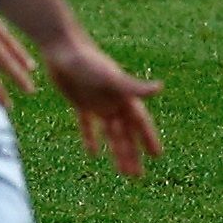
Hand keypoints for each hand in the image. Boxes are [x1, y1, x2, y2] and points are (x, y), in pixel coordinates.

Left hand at [42, 35, 164, 178]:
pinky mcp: (80, 101)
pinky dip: (91, 138)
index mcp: (123, 96)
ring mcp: (97, 101)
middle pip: (126, 132)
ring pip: (110, 132)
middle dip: (132, 153)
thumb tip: (161, 88)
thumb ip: (133, 86)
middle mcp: (113, 100)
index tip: (157, 156)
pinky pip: (87, 124)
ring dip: (116, 150)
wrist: (62, 47)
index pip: (139, 122)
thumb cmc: (87, 61)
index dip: (148, 138)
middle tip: (137, 176)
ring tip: (122, 171)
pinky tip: (92, 154)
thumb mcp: (110, 77)